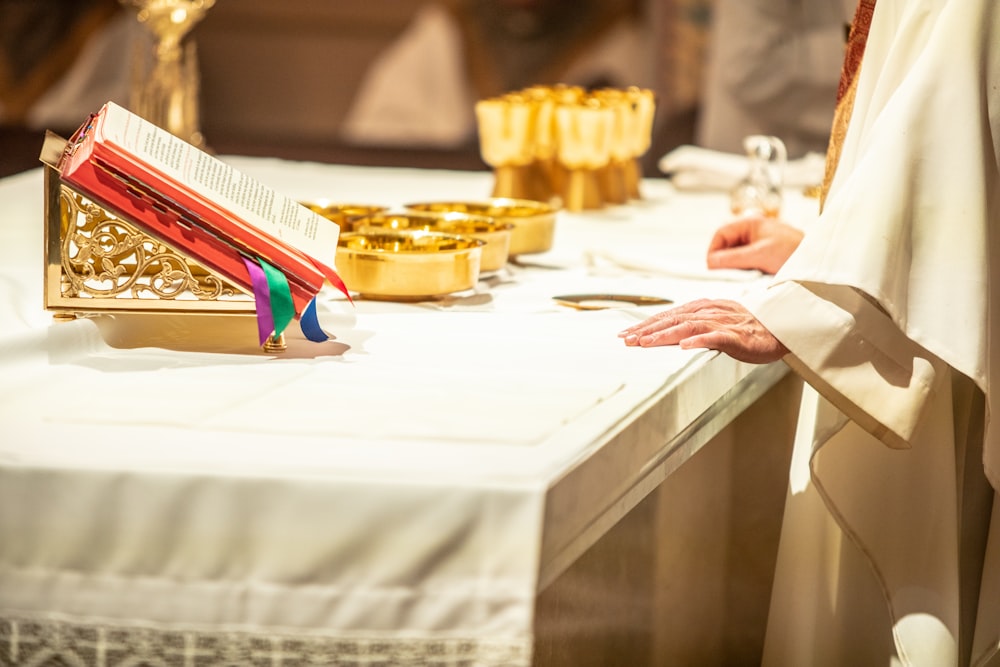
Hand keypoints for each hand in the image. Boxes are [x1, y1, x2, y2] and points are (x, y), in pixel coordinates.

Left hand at [617, 298, 788, 363]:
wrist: (781, 327)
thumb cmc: (749, 327)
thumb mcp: (716, 321)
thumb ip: (694, 324)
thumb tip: (669, 334)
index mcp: (703, 308)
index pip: (669, 316)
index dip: (646, 324)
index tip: (626, 334)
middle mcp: (709, 312)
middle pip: (673, 319)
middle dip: (647, 329)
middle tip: (626, 339)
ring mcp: (723, 323)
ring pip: (689, 326)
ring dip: (666, 335)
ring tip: (646, 342)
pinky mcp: (737, 336)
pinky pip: (716, 337)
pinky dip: (700, 341)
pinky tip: (686, 346)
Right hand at [706, 214, 803, 274]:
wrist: (816, 261)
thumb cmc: (793, 251)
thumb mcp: (760, 254)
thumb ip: (734, 258)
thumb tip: (711, 263)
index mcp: (749, 223)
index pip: (721, 234)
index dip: (714, 250)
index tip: (712, 267)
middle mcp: (751, 232)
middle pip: (726, 246)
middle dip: (723, 260)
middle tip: (724, 275)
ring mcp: (756, 245)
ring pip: (734, 256)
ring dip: (734, 267)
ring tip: (738, 278)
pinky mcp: (762, 257)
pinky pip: (744, 264)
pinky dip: (742, 272)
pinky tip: (747, 279)